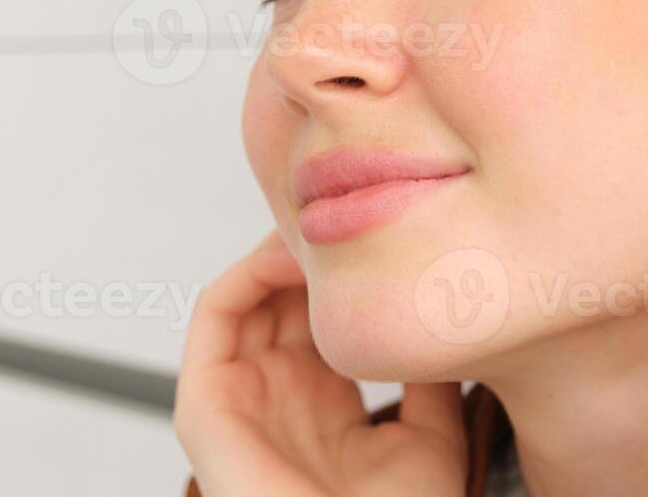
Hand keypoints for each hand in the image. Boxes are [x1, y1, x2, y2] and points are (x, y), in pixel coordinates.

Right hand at [175, 231, 468, 496]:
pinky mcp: (206, 408)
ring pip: (248, 293)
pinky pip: (212, 314)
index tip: (380, 231)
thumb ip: (426, 372)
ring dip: (281, 250)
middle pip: (282, 297)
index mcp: (325, 408)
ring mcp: (240, 403)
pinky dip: (248, 271)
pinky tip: (293, 253)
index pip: (322, 316)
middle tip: (349, 216)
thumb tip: (441, 304)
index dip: (345, 270)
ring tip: (324, 226)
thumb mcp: (433, 432)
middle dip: (314, 252)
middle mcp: (279, 401)